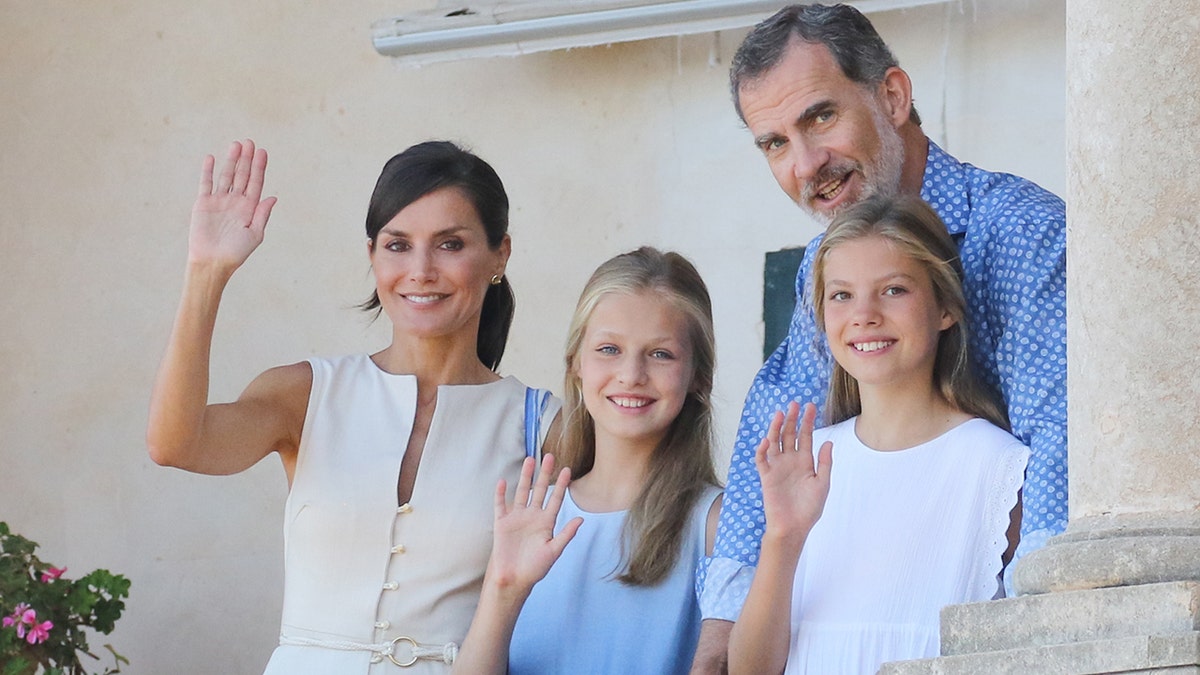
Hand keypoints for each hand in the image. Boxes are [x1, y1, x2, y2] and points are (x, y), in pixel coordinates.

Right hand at [188, 139, 277, 271]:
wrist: (213, 262)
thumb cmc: (236, 252)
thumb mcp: (255, 234)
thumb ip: (262, 214)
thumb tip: (273, 197)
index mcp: (250, 208)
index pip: (256, 183)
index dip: (259, 167)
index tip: (263, 152)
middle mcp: (235, 201)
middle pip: (243, 175)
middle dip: (247, 159)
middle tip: (250, 142)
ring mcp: (219, 201)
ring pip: (226, 176)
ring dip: (231, 160)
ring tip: (236, 145)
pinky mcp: (203, 203)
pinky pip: (206, 184)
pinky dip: (208, 171)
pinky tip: (211, 157)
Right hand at [486, 454, 581, 593]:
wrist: (514, 579)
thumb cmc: (535, 568)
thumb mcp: (554, 552)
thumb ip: (566, 534)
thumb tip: (581, 520)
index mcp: (546, 522)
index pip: (556, 499)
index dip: (561, 485)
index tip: (567, 470)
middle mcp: (532, 516)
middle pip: (539, 490)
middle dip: (544, 474)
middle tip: (549, 456)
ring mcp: (517, 518)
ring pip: (521, 492)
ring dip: (525, 477)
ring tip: (530, 460)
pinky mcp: (502, 523)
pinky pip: (500, 505)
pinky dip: (501, 493)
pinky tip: (503, 481)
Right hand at [754, 402, 832, 546]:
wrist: (793, 528)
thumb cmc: (809, 509)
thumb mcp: (822, 484)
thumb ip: (825, 463)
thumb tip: (828, 442)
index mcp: (805, 462)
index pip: (805, 436)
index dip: (807, 421)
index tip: (810, 406)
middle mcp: (790, 461)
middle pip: (789, 435)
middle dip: (791, 419)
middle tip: (794, 404)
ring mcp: (777, 468)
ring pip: (775, 443)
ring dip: (776, 429)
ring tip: (780, 414)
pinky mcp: (766, 477)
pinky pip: (762, 460)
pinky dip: (762, 450)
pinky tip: (767, 440)